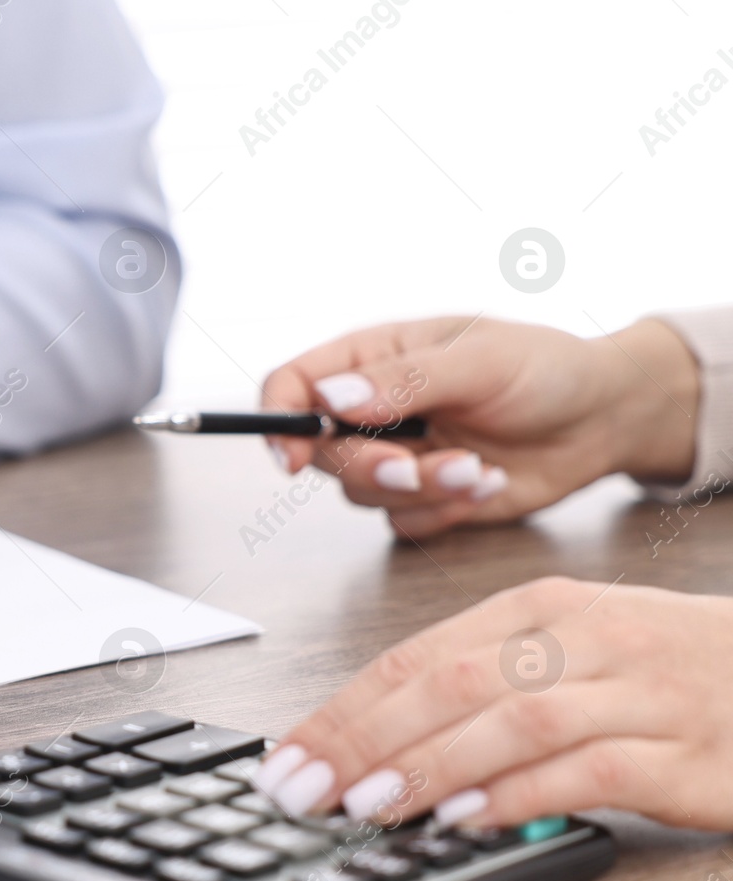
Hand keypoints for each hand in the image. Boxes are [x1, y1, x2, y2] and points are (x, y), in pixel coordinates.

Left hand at [251, 577, 732, 831]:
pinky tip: (467, 818)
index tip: (289, 753)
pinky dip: (518, 795)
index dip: (344, 707)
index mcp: (540, 607)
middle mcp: (582, 639)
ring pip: (511, 722)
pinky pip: (586, 770)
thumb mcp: (569, 648)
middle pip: (450, 683)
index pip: (417, 656)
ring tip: (367, 803)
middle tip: (305, 786)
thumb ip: (482, 682)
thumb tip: (379, 738)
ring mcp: (635, 693)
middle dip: (363, 738)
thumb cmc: (667, 666)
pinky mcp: (681, 754)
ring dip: (428, 766)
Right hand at [259, 317, 700, 537]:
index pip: (292, 384)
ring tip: (478, 467)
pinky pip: (403, 523)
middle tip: (416, 465)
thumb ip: (403, 380)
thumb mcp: (478, 361)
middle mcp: (373, 409)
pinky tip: (488, 482)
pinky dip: (445, 512)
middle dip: (372, 466)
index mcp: (372, 358)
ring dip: (422, 489)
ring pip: (362, 494)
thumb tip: (330, 397)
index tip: (292, 457)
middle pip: (322, 451)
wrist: (603, 420)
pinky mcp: (423, 497)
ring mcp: (396, 454)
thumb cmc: (545, 370)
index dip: (278, 419)